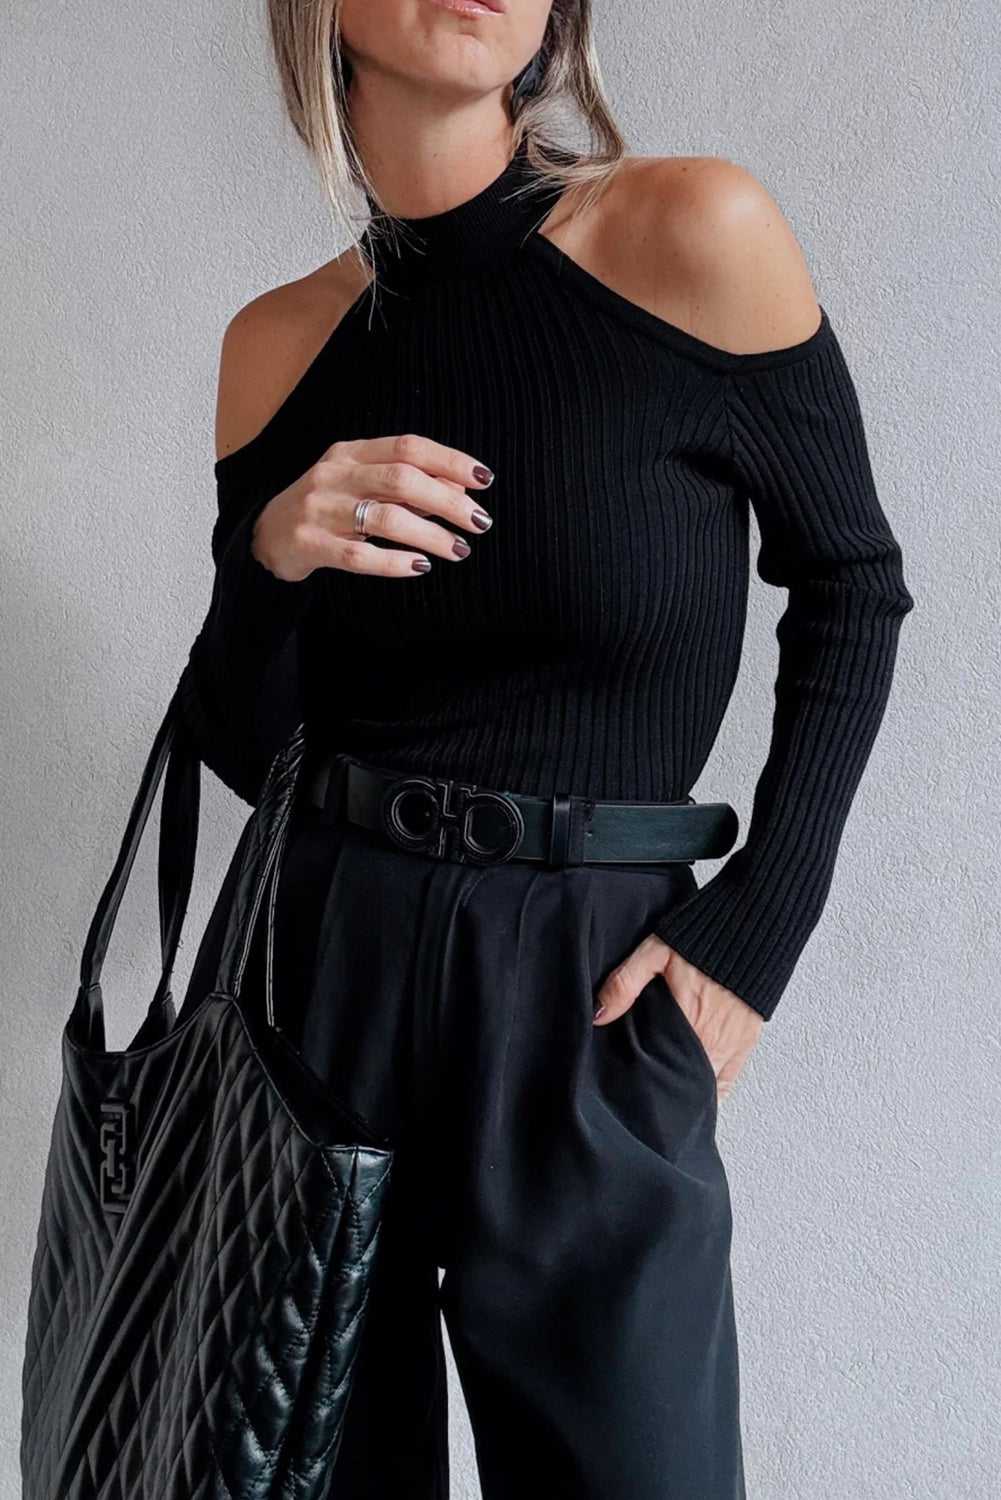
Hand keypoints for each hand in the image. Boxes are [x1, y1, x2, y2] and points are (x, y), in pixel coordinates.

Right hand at [249, 432, 495, 582]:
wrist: (266, 537)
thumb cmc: (328, 509)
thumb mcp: (362, 485)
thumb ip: (407, 483)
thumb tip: (462, 487)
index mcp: (350, 453)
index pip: (408, 447)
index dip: (449, 461)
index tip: (484, 479)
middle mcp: (334, 475)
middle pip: (401, 479)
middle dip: (447, 501)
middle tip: (480, 522)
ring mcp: (319, 510)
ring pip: (384, 517)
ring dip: (429, 535)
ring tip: (459, 549)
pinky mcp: (310, 544)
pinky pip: (358, 555)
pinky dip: (393, 562)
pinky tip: (419, 566)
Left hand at [593, 933, 763, 1100]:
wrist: (750, 929)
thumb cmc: (702, 939)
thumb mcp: (655, 953)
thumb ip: (625, 984)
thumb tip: (598, 1015)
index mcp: (685, 1025)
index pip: (659, 1068)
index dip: (644, 1079)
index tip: (629, 1084)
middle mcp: (710, 1043)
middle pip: (681, 1081)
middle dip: (662, 1087)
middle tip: (643, 1091)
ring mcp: (731, 1046)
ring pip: (703, 1086)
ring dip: (685, 1089)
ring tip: (665, 1093)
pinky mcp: (746, 1044)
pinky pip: (728, 1081)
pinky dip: (712, 1091)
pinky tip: (697, 1095)